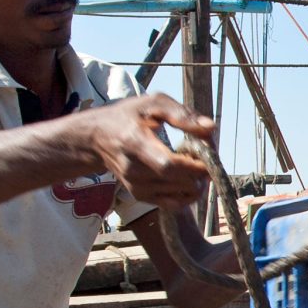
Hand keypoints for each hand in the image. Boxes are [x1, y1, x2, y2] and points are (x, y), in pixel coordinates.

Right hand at [83, 93, 215, 212]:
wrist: (96, 138)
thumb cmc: (128, 116)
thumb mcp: (152, 103)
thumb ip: (182, 114)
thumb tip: (211, 128)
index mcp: (135, 144)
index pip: (168, 165)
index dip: (195, 165)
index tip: (209, 153)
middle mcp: (134, 171)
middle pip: (179, 182)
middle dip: (202, 171)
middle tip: (206, 155)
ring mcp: (136, 187)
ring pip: (182, 195)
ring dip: (198, 181)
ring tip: (194, 162)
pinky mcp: (141, 196)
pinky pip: (175, 204)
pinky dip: (189, 192)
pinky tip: (187, 175)